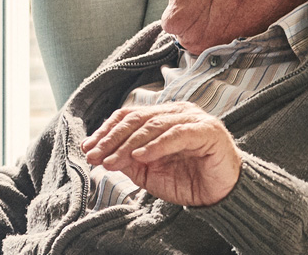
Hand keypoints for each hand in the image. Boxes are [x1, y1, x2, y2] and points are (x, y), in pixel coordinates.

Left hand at [81, 101, 241, 205]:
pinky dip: (156, 145)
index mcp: (161, 117)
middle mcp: (176, 112)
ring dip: (128, 144)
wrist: (220, 195)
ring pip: (153, 125)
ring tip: (112, 161)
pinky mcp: (208, 131)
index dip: (106, 131)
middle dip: (111, 139)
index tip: (88, 148)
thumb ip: (126, 159)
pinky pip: (177, 134)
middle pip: (136, 119)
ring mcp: (193, 119)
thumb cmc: (186, 180)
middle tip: (95, 155)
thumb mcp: (147, 171)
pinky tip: (141, 156)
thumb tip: (100, 152)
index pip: (128, 116)